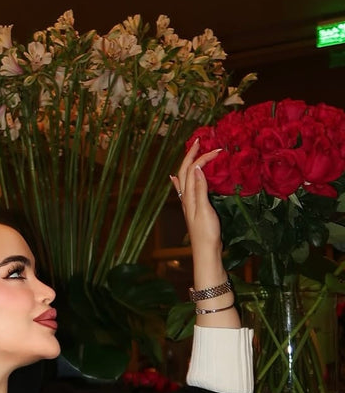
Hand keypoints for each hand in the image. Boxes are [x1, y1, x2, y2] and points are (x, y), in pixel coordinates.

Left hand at [170, 137, 223, 258]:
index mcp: (188, 196)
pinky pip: (184, 189)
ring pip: (184, 178)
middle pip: (185, 171)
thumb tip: (198, 168)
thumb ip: (201, 190)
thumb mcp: (204, 210)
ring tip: (192, 152)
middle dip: (191, 154)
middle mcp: (186, 198)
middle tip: (199, 140)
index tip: (217, 150)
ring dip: (188, 163)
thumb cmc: (206, 233)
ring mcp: (188, 203)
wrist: (206, 252)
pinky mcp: (193, 209)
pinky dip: (180, 180)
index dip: (203, 157)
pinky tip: (175, 178)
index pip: (193, 170)